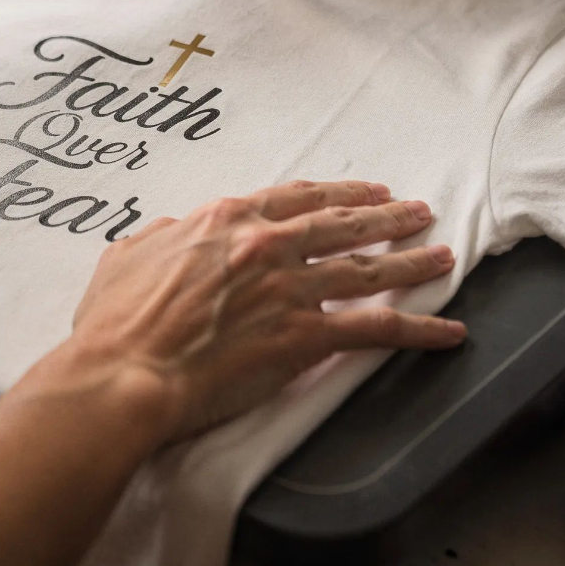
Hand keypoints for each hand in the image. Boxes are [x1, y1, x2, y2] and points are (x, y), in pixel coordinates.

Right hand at [66, 179, 464, 443]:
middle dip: (386, 215)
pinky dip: (419, 330)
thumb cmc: (115, 323)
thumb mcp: (128, 255)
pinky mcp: (305, 337)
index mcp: (227, 219)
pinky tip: (448, 331)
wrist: (124, 374)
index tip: (365, 191)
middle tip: (417, 210)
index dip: (338, 192)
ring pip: (368, 268)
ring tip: (443, 254)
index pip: (297, 197)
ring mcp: (290, 288)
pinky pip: (376, 330)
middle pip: (342, 223)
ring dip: (411, 260)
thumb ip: (159, 236)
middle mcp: (267, 244)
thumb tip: (170, 231)